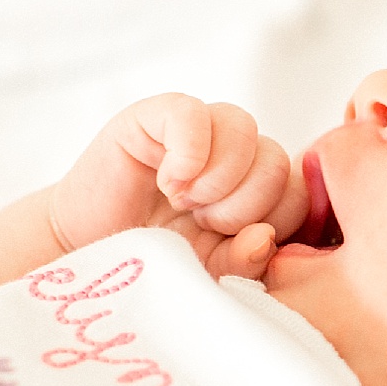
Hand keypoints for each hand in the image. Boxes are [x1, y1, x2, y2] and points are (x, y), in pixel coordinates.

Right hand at [49, 92, 307, 279]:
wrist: (87, 251)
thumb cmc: (155, 262)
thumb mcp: (209, 272)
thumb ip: (246, 261)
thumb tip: (265, 237)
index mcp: (258, 187)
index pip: (299, 190)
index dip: (272, 221)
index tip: (228, 241)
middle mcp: (236, 152)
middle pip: (277, 160)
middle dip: (242, 205)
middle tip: (200, 221)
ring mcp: (199, 129)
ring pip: (244, 129)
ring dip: (216, 179)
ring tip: (182, 201)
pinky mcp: (157, 115)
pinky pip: (194, 113)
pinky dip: (187, 153)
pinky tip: (168, 182)